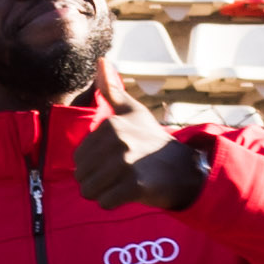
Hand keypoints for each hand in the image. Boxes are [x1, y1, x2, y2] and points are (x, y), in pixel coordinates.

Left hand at [72, 66, 208, 213]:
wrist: (184, 169)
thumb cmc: (152, 140)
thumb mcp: (133, 112)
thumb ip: (112, 90)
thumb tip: (101, 60)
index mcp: (111, 124)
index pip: (78, 158)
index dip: (92, 166)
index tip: (114, 161)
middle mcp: (117, 140)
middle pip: (82, 176)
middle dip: (96, 182)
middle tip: (118, 176)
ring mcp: (126, 163)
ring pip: (90, 191)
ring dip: (103, 193)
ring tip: (122, 184)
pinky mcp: (135, 185)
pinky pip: (105, 203)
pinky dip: (113, 203)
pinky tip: (129, 193)